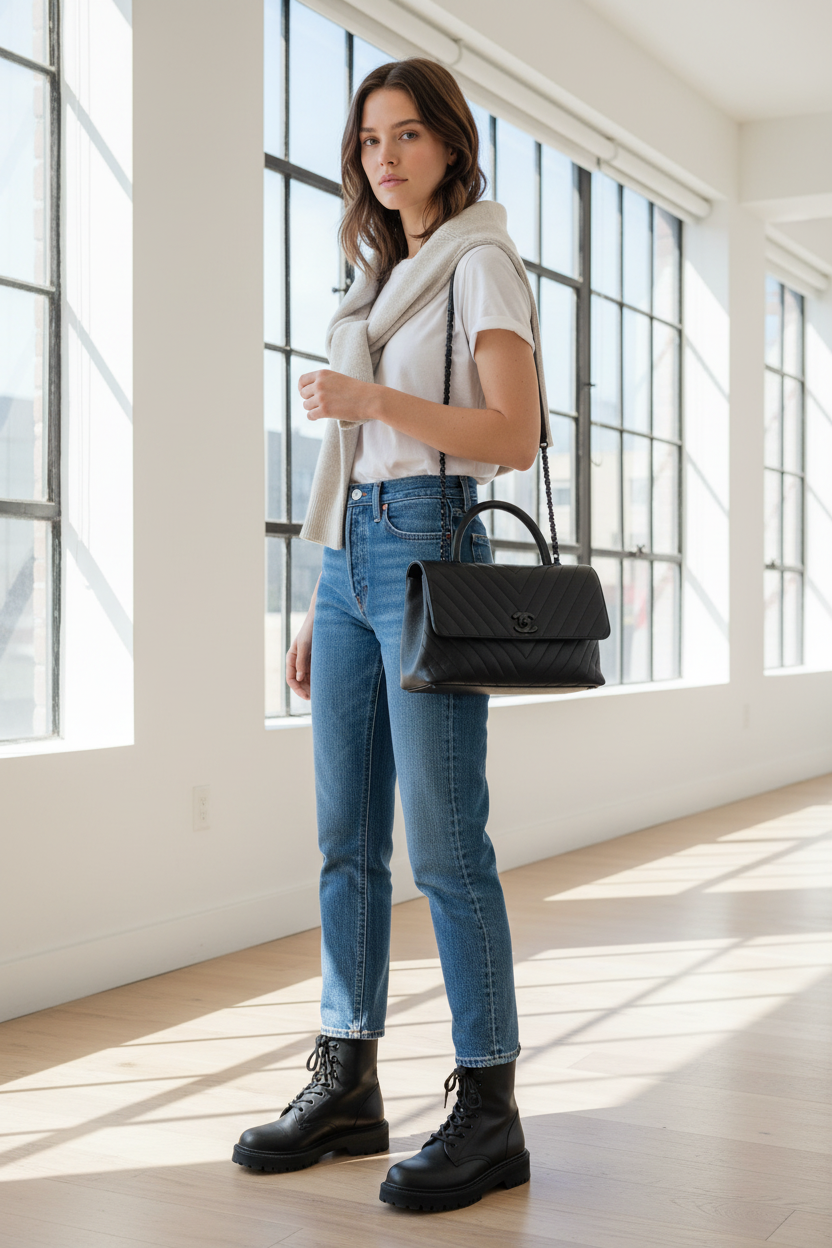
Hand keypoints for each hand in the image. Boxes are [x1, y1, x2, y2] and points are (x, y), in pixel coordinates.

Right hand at [286, 577, 318, 700]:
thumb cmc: (312, 629)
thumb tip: (298, 679)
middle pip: (299, 681)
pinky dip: (318, 680)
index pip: (290, 678)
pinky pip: (315, 673)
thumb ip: (301, 662)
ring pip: (307, 678)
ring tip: (323, 694)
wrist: (324, 617)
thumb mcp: (305, 645)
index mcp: (292, 657)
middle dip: (306, 690)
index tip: (308, 697)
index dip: (297, 689)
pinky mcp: (316, 658)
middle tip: (317, 699)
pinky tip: (326, 685)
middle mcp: (298, 660)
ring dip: (312, 687)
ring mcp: (307, 660)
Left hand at [298, 369, 373, 423]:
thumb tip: (310, 391)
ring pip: (306, 405)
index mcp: (322, 374)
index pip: (302, 381)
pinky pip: (310, 415)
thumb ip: (324, 382)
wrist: (370, 399)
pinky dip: (313, 417)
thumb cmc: (356, 390)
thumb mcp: (338, 378)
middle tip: (319, 403)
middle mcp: (319, 384)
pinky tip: (318, 416)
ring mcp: (321, 397)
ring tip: (323, 409)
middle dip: (309, 400)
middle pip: (303, 394)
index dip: (302, 388)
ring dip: (312, 409)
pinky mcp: (325, 410)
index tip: (306, 394)